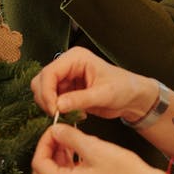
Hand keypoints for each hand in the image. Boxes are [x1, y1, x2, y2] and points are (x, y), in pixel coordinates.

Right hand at [30, 47, 156, 120]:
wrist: (132, 97)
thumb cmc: (124, 88)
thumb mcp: (104, 94)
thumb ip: (80, 99)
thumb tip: (57, 105)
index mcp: (76, 58)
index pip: (49, 72)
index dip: (46, 92)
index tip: (53, 110)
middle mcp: (67, 65)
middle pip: (41, 81)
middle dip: (46, 99)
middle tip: (58, 115)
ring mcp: (66, 78)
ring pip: (43, 92)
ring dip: (51, 106)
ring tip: (71, 114)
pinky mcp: (67, 90)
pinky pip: (52, 101)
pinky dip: (59, 110)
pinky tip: (76, 114)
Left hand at [32, 123, 156, 173]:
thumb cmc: (125, 172)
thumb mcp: (95, 148)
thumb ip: (70, 137)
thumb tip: (56, 130)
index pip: (39, 163)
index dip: (44, 142)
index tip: (54, 130)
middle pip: (41, 172)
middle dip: (47, 150)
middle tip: (58, 135)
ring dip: (56, 157)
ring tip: (68, 140)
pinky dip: (65, 166)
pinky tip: (76, 152)